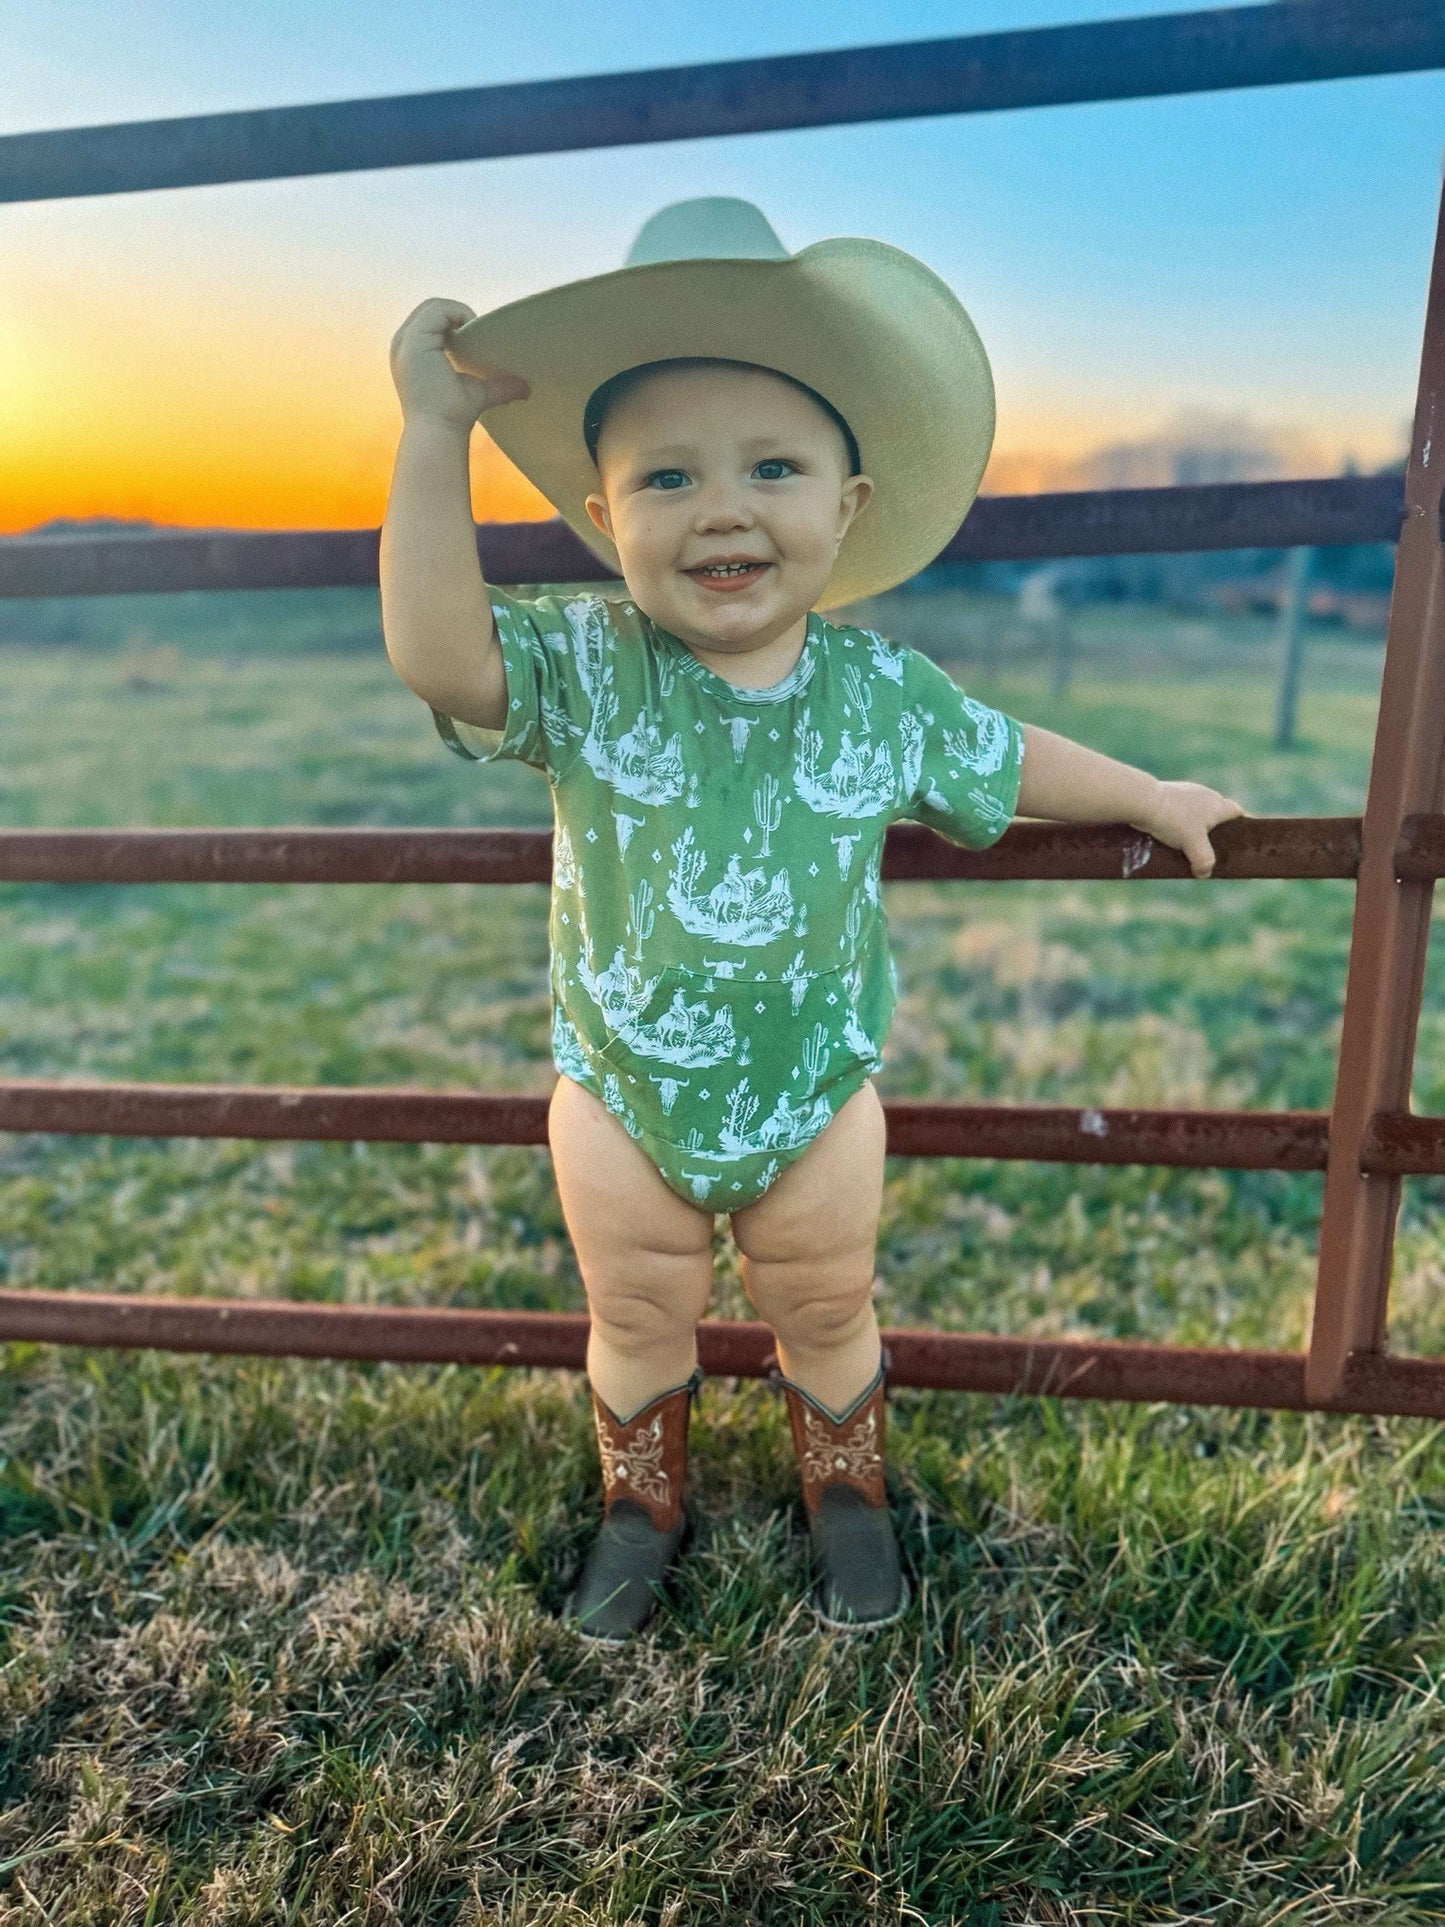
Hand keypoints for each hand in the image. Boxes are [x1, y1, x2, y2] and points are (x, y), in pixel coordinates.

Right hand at [389, 298, 529, 429]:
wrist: (439, 430)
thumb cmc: (453, 417)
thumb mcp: (478, 392)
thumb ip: (498, 386)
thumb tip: (526, 388)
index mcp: (412, 352)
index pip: (431, 321)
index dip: (453, 322)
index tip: (475, 337)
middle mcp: (403, 344)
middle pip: (430, 309)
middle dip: (455, 314)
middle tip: (478, 331)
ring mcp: (405, 341)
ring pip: (434, 306)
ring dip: (458, 312)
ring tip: (475, 329)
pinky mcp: (414, 340)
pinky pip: (437, 310)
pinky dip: (457, 313)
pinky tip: (472, 327)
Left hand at [1132, 779, 1244, 878]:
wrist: (1144, 801)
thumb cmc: (1174, 821)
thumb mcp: (1194, 846)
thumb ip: (1204, 861)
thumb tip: (1204, 873)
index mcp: (1218, 804)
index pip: (1237, 813)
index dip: (1240, 826)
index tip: (1236, 840)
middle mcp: (1205, 794)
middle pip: (1217, 811)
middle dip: (1215, 828)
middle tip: (1209, 847)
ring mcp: (1186, 791)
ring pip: (1197, 810)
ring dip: (1194, 825)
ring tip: (1186, 843)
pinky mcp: (1169, 793)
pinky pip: (1179, 809)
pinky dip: (1178, 820)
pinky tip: (1168, 832)